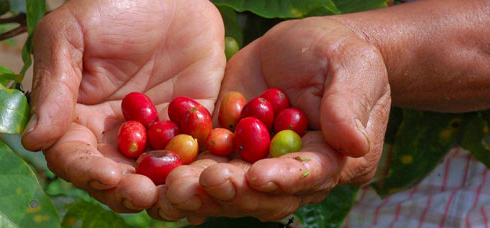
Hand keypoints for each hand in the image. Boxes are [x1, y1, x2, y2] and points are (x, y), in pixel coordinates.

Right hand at [21, 0, 224, 211]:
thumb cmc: (112, 5)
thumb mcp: (71, 35)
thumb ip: (55, 86)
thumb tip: (33, 140)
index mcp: (80, 116)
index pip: (76, 156)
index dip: (89, 171)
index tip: (108, 178)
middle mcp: (117, 132)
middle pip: (119, 176)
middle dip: (131, 190)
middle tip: (147, 196)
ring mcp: (158, 130)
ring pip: (159, 173)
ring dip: (168, 189)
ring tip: (180, 198)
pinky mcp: (194, 121)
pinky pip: (199, 151)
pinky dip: (204, 168)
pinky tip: (213, 182)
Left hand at [156, 17, 390, 221]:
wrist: (306, 46)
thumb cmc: (339, 53)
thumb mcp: (351, 68)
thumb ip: (348, 104)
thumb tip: (354, 144)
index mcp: (333, 158)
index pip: (310, 174)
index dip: (285, 179)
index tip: (258, 177)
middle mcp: (294, 170)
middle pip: (265, 194)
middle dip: (233, 192)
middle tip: (202, 185)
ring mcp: (260, 162)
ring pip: (232, 186)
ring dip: (202, 191)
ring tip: (172, 188)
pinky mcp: (231, 146)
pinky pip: (208, 163)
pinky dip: (185, 172)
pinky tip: (159, 179)